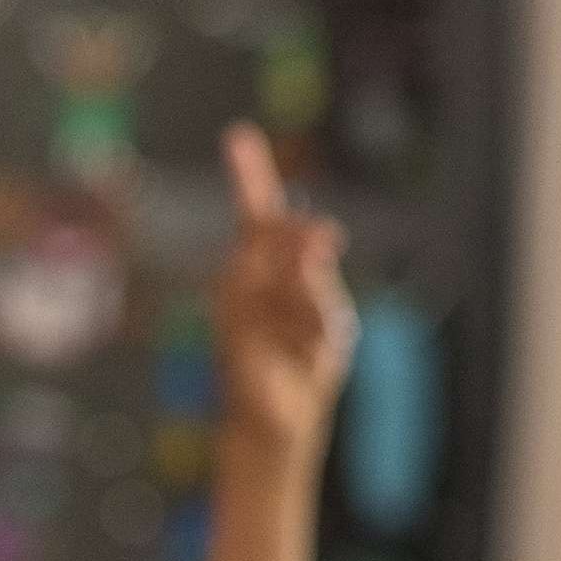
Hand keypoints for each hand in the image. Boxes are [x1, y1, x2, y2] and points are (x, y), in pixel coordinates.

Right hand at [216, 125, 354, 444]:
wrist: (277, 425)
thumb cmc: (303, 368)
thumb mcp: (327, 322)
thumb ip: (317, 280)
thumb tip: (321, 232)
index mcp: (269, 268)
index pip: (258, 213)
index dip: (248, 174)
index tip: (237, 135)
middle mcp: (246, 278)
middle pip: (270, 233)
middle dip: (301, 239)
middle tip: (326, 241)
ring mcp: (235, 303)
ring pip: (283, 274)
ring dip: (311, 296)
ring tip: (320, 332)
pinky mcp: (233, 331)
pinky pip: (279, 314)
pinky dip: (310, 333)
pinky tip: (313, 353)